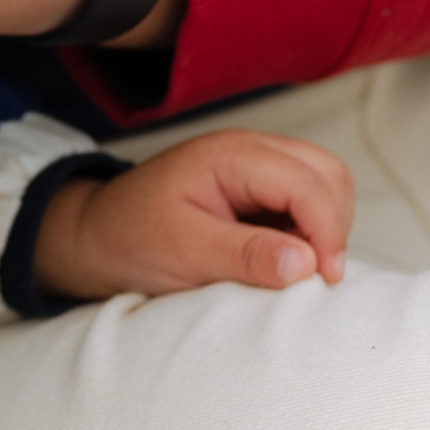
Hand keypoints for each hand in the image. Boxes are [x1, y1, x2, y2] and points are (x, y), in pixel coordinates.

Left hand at [34, 131, 354, 303]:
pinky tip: (286, 260)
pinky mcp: (257, 189)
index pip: (306, 181)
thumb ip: (246, 255)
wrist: (96, 238)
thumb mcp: (185, 253)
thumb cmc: (131, 240)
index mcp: (230, 155)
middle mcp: (249, 151)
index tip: (325, 278)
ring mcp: (255, 167)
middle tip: (316, 276)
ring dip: (325, 227)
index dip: (326, 230)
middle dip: (333, 223)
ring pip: (324, 184)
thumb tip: (308, 263)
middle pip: (327, 172)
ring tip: (298, 269)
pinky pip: (305, 202)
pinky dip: (310, 231)